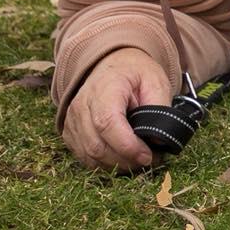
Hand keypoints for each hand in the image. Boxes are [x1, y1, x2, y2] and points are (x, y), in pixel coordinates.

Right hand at [64, 45, 172, 171]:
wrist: (113, 64)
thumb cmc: (135, 73)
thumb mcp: (156, 81)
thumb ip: (160, 108)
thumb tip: (159, 140)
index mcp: (104, 88)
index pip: (107, 123)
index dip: (127, 146)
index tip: (147, 156)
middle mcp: (82, 105)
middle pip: (96, 145)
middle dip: (124, 160)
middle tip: (148, 161)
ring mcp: (72, 120)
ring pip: (89, 155)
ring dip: (115, 165)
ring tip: (137, 160)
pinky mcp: (70, 132)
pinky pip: (84, 157)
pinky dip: (104, 164)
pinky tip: (122, 158)